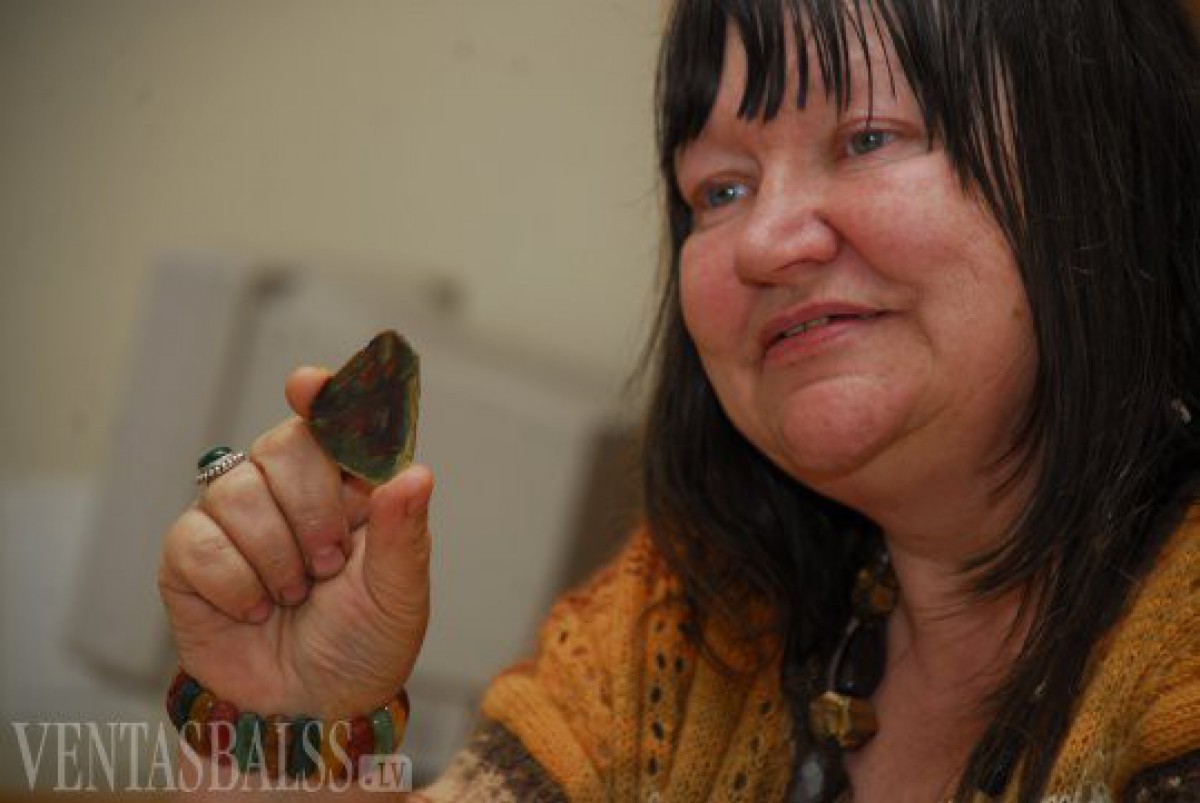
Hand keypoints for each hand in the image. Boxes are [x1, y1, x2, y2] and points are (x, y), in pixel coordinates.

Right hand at [159, 367, 433, 718]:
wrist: (309, 710)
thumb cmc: (364, 647)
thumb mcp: (400, 596)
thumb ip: (403, 533)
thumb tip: (416, 471)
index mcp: (350, 488)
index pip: (334, 421)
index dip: (322, 397)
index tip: (308, 386)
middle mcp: (291, 491)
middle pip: (284, 445)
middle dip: (312, 509)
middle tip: (330, 564)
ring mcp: (236, 518)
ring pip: (238, 490)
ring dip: (276, 555)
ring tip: (296, 595)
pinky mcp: (190, 555)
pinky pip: (196, 539)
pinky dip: (234, 584)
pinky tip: (255, 609)